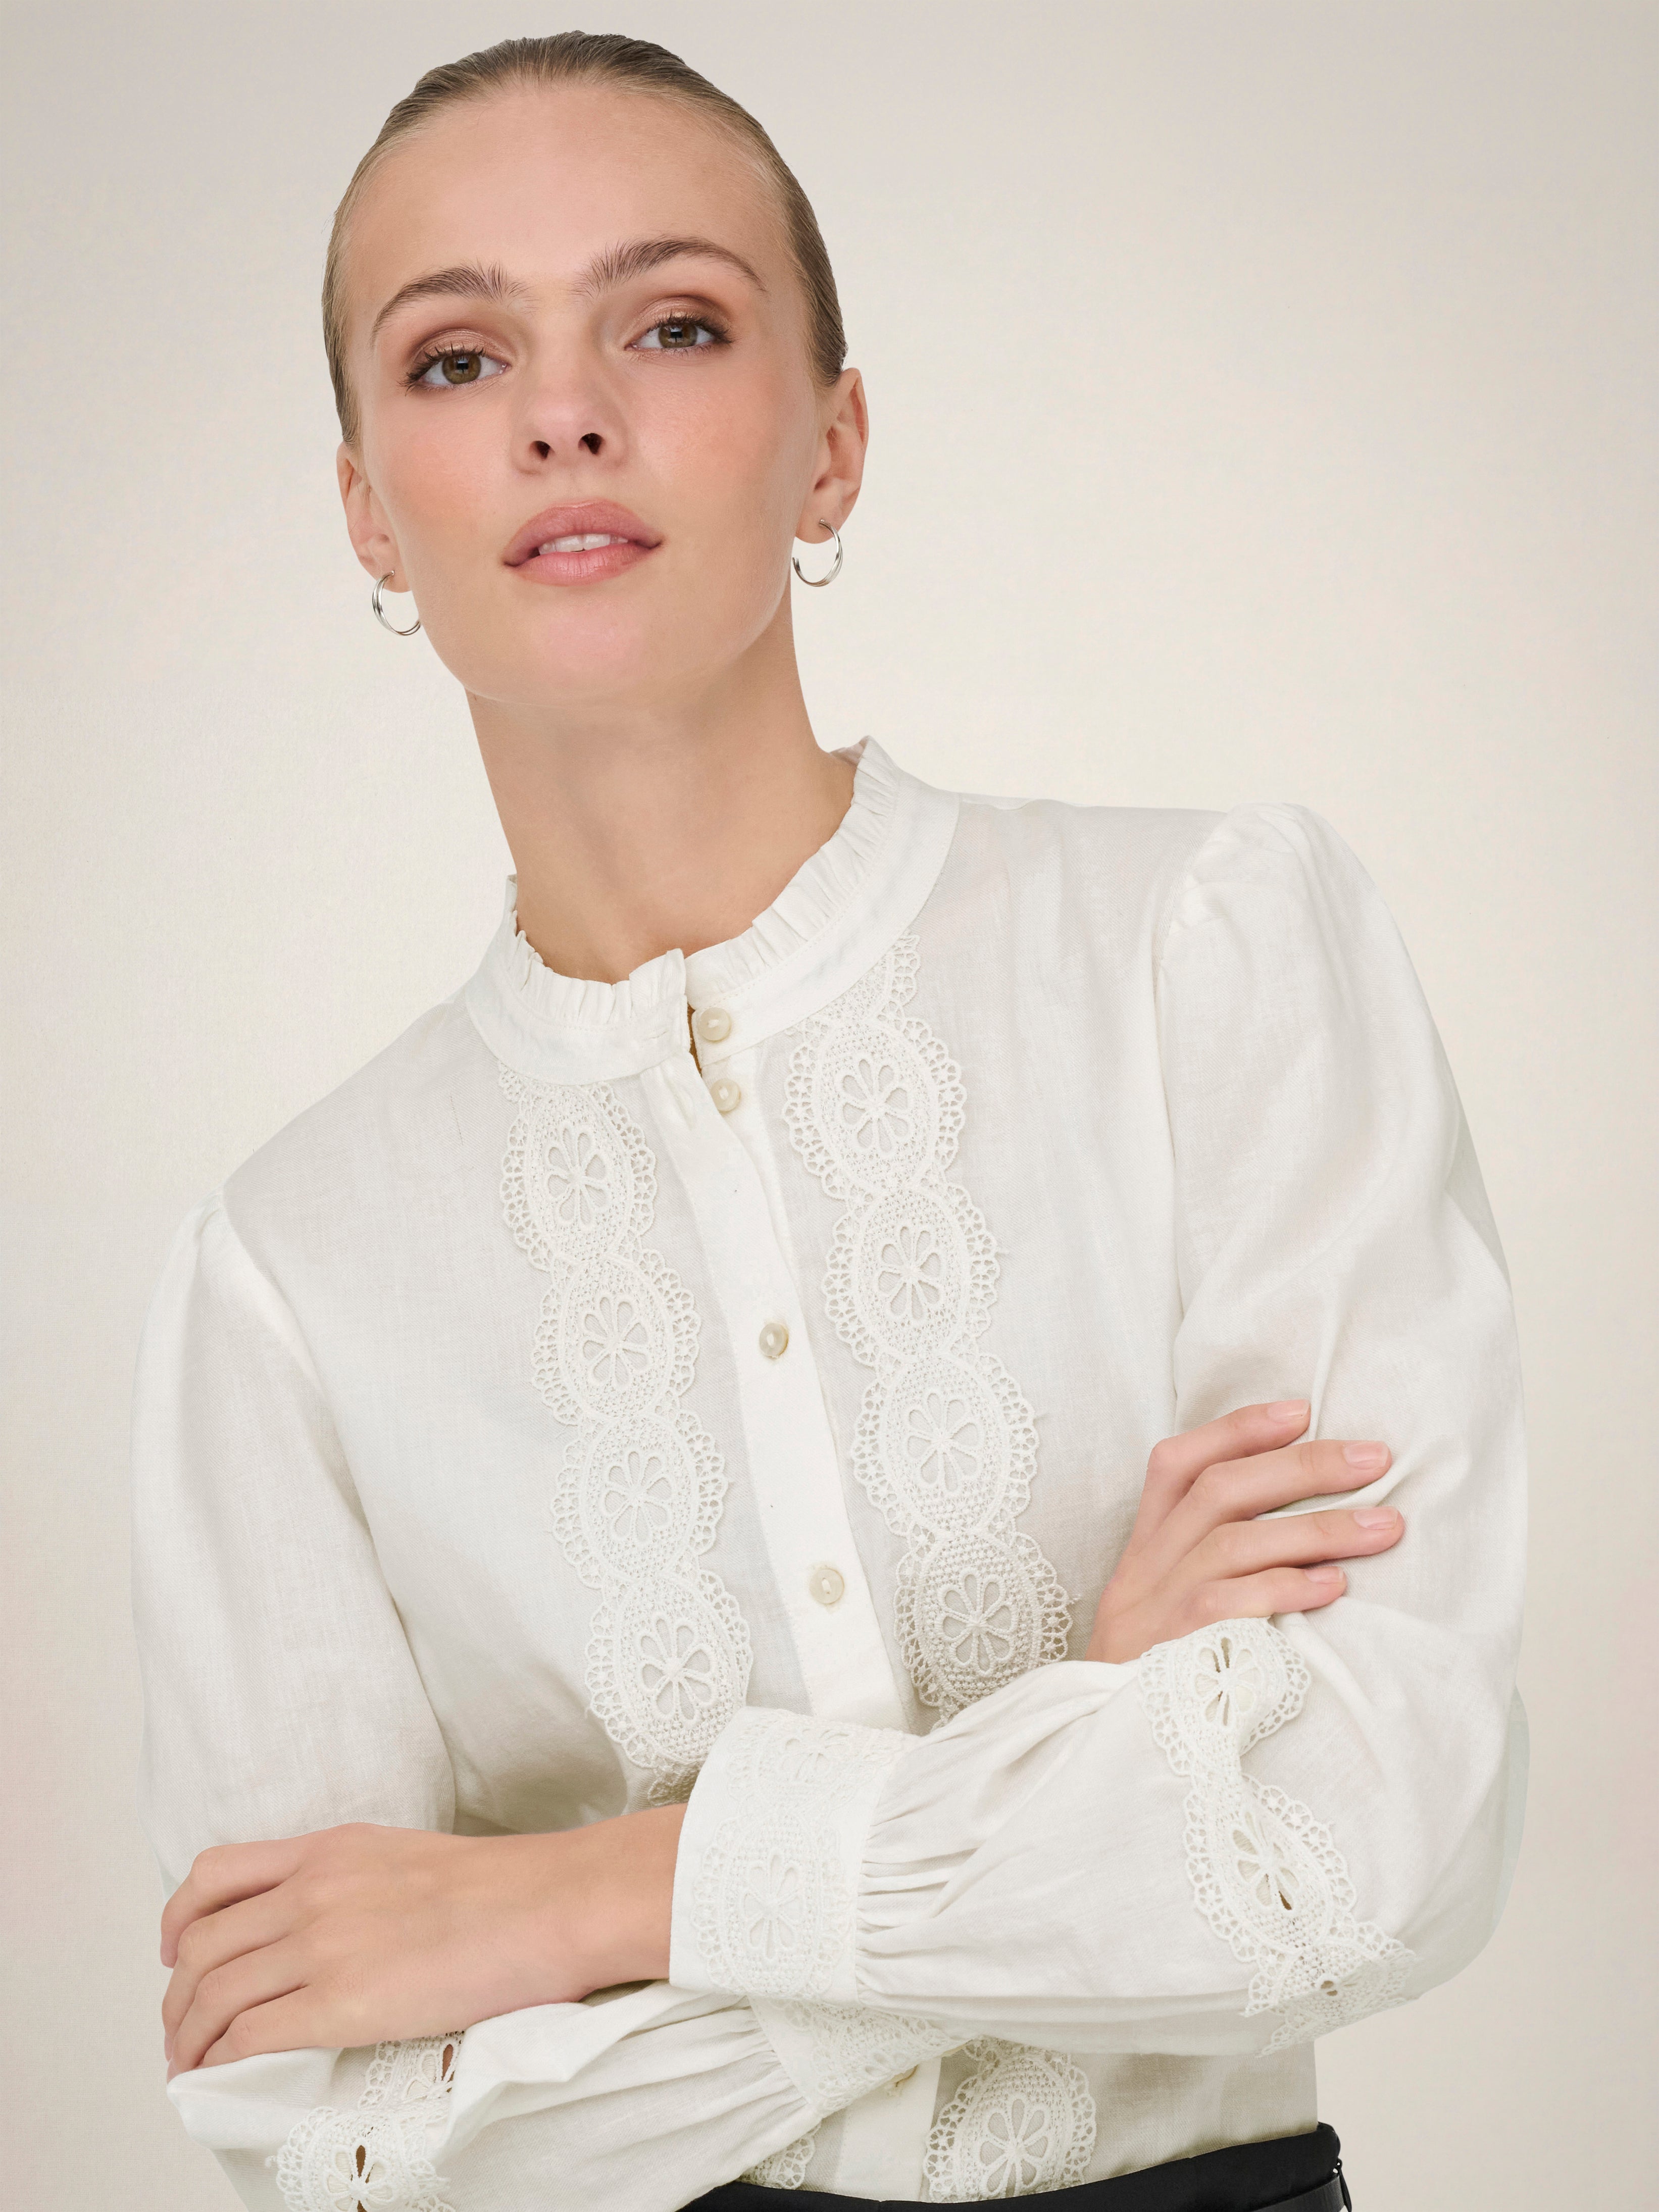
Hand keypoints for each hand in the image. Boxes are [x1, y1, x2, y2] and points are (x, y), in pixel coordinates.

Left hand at [160, 1803, 683, 2077]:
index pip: (216, 1874)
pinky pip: (247, 2037)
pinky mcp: (341, 2002)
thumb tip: (331, 1928)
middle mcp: (313, 1889)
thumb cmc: (507, 1888)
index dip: (178, 1919)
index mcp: (331, 1849)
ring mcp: (323, 1943)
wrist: (552, 1904)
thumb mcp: (409, 1858)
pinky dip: (217, 2062)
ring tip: (189, 2065)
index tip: (175, 1952)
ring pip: (212, 1994)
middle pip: (202, 1942)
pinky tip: (217, 2080)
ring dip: (187, 2037)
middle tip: (180, 2029)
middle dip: (176, 1994)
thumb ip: (356, 1881)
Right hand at [1087, 1400, 1403, 1663]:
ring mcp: (1154, 1612)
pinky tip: (1334, 1587)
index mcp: (1143, 1553)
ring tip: (1385, 1527)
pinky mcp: (1171, 1655)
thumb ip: (1217, 1572)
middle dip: (1300, 1466)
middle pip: (1217, 1491)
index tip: (1301, 1409)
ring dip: (1316, 1528)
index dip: (1236, 1430)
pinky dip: (1285, 1588)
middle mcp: (1144, 1572)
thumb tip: (1309, 1534)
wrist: (1096, 1760)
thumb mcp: (1168, 1615)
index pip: (1176, 1465)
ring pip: (1231, 1541)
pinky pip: (1228, 1606)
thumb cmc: (1157, 1684)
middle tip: (1374, 1459)